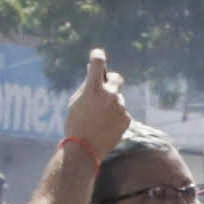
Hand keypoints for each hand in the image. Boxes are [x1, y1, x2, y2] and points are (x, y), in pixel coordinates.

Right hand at [59, 51, 131, 169]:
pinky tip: (105, 127)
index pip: (98, 63)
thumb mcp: (76, 102)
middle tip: (107, 86)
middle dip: (112, 81)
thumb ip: (87, 87)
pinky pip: (121, 113)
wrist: (84, 149)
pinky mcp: (127, 118)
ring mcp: (121, 106)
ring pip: (117, 100)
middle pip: (117, 78)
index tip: (97, 54)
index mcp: (93, 88)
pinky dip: (115, 118)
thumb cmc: (76, 124)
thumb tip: (96, 74)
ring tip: (98, 120)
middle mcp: (110, 95)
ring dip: (110, 105)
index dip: (97, 56)